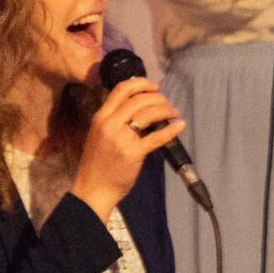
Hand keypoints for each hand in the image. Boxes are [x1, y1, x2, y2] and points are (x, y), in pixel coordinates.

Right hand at [73, 77, 182, 219]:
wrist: (93, 188)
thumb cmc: (97, 164)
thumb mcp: (99, 135)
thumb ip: (114, 121)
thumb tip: (139, 108)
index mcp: (100, 117)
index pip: (121, 90)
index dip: (140, 83)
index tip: (153, 87)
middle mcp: (110, 124)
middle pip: (138, 100)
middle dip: (157, 98)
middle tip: (167, 103)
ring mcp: (121, 138)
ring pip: (148, 114)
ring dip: (165, 110)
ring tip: (173, 113)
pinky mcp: (133, 153)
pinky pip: (156, 137)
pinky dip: (171, 130)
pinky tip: (180, 125)